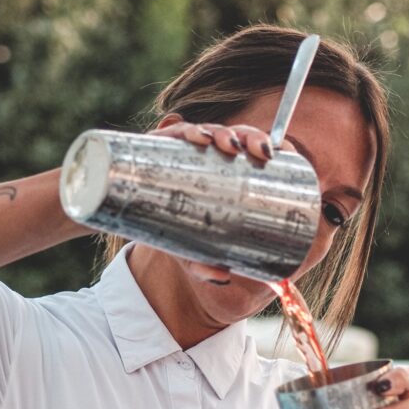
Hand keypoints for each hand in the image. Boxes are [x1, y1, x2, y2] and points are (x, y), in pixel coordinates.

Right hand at [146, 120, 295, 283]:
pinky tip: (197, 137)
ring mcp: (182, 151)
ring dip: (221, 132)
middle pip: (235, 135)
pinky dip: (185, 131)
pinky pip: (172, 133)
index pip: (250, 149)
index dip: (266, 143)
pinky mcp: (155, 150)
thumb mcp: (195, 253)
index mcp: (225, 173)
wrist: (136, 227)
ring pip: (207, 131)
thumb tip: (222, 277)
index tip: (272, 154)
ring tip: (227, 145)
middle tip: (257, 151)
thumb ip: (207, 267)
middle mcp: (206, 157)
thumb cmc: (176, 234)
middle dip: (249, 136)